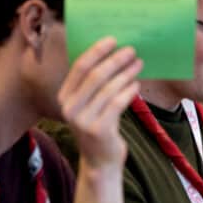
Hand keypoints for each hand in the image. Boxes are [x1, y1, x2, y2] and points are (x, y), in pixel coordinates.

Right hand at [58, 37, 142, 168]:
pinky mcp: (99, 130)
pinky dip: (129, 91)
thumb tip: (114, 53)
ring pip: (108, 88)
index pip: (79, 68)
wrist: (100, 161)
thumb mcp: (90, 105)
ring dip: (126, 73)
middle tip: (131, 50)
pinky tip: (137, 84)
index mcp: (64, 97)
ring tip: (139, 64)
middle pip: (94, 75)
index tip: (113, 40)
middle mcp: (69, 108)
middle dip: (115, 60)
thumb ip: (94, 85)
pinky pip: (117, 103)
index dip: (96, 51)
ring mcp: (83, 120)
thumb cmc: (99, 126)